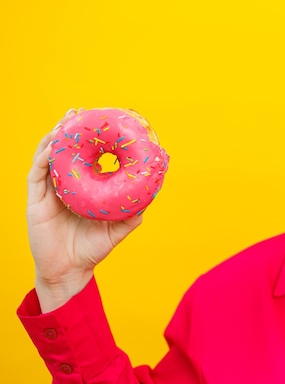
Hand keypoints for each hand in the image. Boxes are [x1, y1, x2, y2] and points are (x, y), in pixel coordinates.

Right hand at [27, 109, 142, 311]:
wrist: (69, 272)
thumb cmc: (91, 250)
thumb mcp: (116, 229)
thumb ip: (132, 215)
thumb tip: (149, 199)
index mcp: (81, 190)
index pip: (85, 160)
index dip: (90, 141)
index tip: (101, 123)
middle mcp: (63, 186)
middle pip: (63, 152)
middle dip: (69, 130)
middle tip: (79, 111)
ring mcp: (48, 192)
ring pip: (47, 157)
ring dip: (55, 137)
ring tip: (65, 120)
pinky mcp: (36, 201)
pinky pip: (36, 174)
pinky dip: (43, 157)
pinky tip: (51, 144)